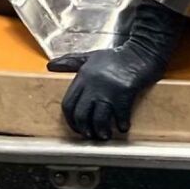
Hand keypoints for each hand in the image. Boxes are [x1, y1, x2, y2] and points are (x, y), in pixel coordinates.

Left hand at [47, 0, 186, 139]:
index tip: (77, 127)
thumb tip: (49, 66)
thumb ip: (69, 62)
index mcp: (82, 76)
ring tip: (105, 135)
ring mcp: (109, 90)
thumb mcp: (89, 57)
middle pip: (81, 114)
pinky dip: (121, 125)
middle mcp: (93, 84)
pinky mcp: (125, 94)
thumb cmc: (114, 57)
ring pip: (98, 119)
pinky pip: (120, 117)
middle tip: (90, 135)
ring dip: (102, 131)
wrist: (140, 52)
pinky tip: (123, 127)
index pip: (68, 103)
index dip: (70, 120)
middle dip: (84, 129)